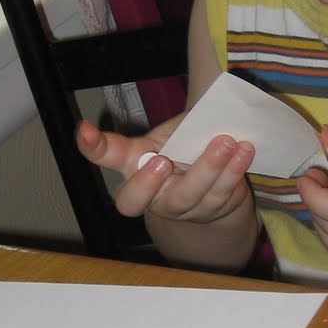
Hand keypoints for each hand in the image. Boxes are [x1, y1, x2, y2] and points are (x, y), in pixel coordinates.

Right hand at [76, 119, 254, 225]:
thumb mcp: (177, 132)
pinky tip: (243, 151)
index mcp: (134, 165)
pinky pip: (220, 196)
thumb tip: (206, 115)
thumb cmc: (188, 148)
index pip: (106, 155)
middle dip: (148, 184)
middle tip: (163, 161)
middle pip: (134, 200)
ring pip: (187, 198)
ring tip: (226, 142)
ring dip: (208, 169)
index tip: (84, 131)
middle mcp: (150, 192)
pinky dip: (233, 172)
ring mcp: (179, 208)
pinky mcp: (209, 212)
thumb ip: (180, 128)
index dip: (92, 147)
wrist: (219, 179)